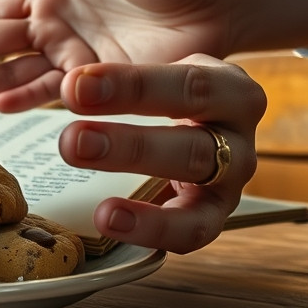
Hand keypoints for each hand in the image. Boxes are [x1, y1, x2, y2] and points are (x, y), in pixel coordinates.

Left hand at [56, 55, 263, 252]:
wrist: (203, 129)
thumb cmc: (173, 99)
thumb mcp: (161, 76)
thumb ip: (121, 83)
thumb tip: (69, 85)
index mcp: (231, 89)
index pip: (187, 84)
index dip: (131, 86)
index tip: (76, 85)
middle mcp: (238, 136)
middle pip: (191, 144)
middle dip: (128, 145)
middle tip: (72, 141)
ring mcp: (232, 181)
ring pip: (192, 192)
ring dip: (140, 196)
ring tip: (96, 204)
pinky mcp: (216, 216)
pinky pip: (191, 231)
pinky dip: (151, 229)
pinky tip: (108, 221)